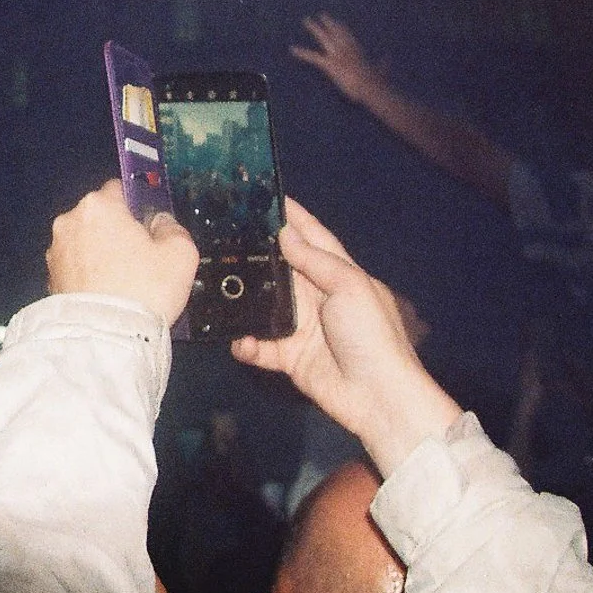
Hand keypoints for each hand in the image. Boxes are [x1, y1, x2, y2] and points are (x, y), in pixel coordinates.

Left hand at [45, 180, 197, 327]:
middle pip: (101, 218)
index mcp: (99, 206)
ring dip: (102, 256)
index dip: (138, 208)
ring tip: (124, 283)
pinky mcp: (50, 279)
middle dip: (119, 233)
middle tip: (142, 260)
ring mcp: (56, 252)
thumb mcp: (180, 254)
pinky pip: (76, 270)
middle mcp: (70, 222)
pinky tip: (107, 295)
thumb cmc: (143, 290)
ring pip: (86, 244)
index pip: (120, 190)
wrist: (106, 337)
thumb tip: (161, 223)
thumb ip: (172, 228)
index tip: (150, 229)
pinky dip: (89, 277)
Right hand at [228, 198, 459, 473]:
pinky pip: (260, 346)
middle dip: (257, 252)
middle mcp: (317, 296)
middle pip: (282, 268)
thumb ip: (316, 260)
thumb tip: (285, 233)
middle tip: (222, 233)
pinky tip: (237, 340)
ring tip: (215, 281)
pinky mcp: (289, 357)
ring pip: (265, 306)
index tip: (267, 196)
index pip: (313, 237)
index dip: (294, 217)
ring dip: (245, 298)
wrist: (377, 396)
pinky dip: (247, 344)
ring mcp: (301, 327)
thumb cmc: (370, 334)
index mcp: (339, 274)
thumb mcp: (350, 287)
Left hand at [291, 13, 387, 104]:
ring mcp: (337, 53)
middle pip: (336, 31)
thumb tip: (387, 58)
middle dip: (328, 23)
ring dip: (314, 27)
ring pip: (324, 36)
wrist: (370, 86)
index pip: (348, 35)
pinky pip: (312, 56)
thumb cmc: (377, 81)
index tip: (337, 22)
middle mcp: (347, 47)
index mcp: (357, 49)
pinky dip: (302, 53)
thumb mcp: (381, 70)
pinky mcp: (329, 63)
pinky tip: (292, 49)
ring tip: (306, 20)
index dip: (342, 28)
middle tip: (321, 15)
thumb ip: (383, 64)